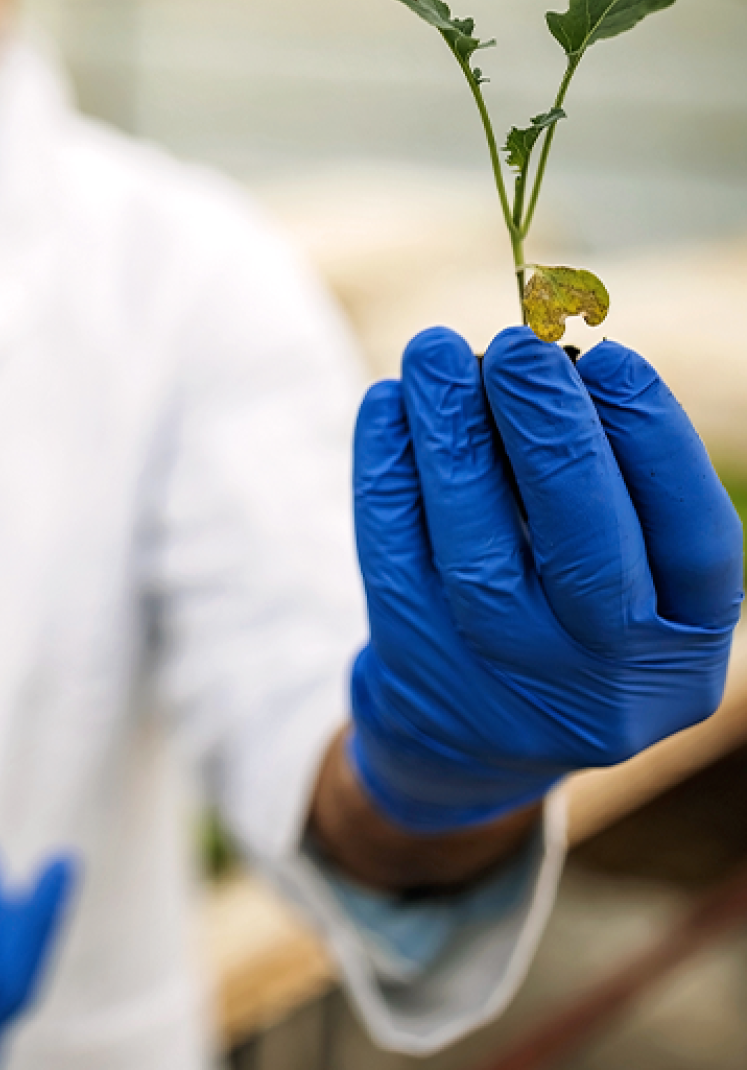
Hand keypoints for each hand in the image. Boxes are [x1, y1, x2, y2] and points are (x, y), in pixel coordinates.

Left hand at [348, 325, 742, 833]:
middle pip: (585, 550)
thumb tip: (557, 362)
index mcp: (685, 646)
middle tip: (517, 346)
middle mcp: (602, 675)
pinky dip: (387, 467)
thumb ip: (612, 480)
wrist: (469, 736)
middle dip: (550, 433)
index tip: (610, 355)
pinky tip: (387, 403)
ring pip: (476, 549)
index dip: (655, 439)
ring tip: (436, 352)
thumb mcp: (628, 572)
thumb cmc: (569, 613)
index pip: (694, 541)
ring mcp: (502, 675)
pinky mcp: (414, 658)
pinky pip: (393, 552)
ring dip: (454, 435)